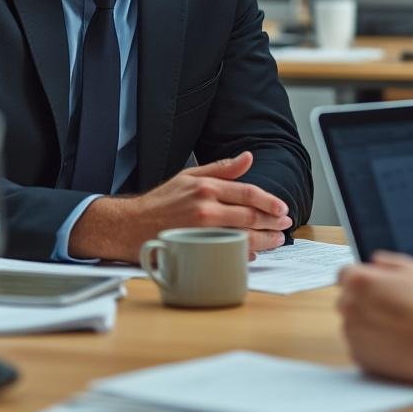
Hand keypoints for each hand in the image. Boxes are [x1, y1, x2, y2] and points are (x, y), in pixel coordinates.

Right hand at [68, 152, 292, 261]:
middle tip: (284, 225)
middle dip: (272, 222)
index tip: (282, 209)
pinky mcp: (195, 250)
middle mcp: (205, 208)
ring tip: (276, 240)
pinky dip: (243, 254)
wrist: (128, 225)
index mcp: (206, 187)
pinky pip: (226, 253)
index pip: (248, 193)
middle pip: (250, 216)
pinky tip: (254, 252)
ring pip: (243, 236)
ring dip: (265, 239)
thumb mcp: (189, 176)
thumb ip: (222, 168)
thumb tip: (248, 158)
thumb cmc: (160, 201)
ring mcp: (200, 231)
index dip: (269, 202)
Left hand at [338, 251, 412, 389]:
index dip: (361, 277)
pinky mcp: (358, 356)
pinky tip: (393, 340)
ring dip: (366, 321)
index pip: (344, 273)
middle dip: (362, 299)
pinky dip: (371, 342)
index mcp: (360, 282)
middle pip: (346, 298)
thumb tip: (375, 262)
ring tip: (396, 324)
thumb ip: (388, 262)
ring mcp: (352, 334)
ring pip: (352, 322)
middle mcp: (349, 307)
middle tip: (391, 304)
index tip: (375, 284)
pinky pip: (359, 344)